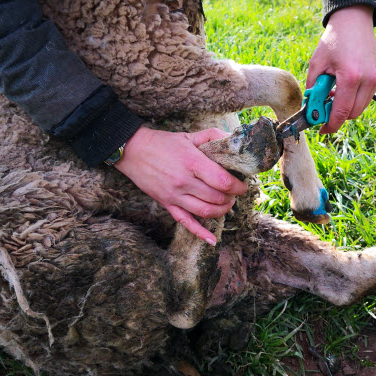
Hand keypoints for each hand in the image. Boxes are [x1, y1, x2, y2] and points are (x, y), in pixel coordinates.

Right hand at [116, 127, 246, 243]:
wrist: (133, 151)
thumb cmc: (163, 143)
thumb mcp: (189, 135)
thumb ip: (213, 136)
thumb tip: (234, 141)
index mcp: (192, 162)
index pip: (223, 181)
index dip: (237, 186)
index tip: (242, 185)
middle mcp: (184, 182)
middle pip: (217, 198)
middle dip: (231, 197)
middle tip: (235, 193)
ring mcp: (175, 196)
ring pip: (205, 212)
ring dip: (222, 211)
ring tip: (227, 204)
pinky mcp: (167, 204)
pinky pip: (186, 223)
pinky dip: (200, 233)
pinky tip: (212, 240)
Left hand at [306, 5, 375, 133]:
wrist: (354, 20)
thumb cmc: (333, 40)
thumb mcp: (317, 64)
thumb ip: (313, 89)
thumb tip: (311, 109)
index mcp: (350, 77)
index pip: (341, 112)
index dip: (330, 125)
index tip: (321, 131)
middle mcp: (367, 80)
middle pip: (352, 114)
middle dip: (337, 117)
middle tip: (323, 109)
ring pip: (360, 108)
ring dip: (346, 108)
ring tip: (332, 95)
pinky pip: (366, 98)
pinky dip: (353, 99)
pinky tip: (342, 89)